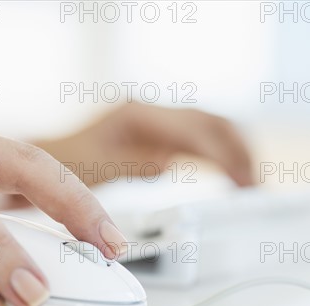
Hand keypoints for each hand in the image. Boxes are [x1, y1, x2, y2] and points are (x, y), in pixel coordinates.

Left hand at [35, 102, 254, 186]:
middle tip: (256, 188)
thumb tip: (171, 165)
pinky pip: (204, 144)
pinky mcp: (164, 139)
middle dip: (240, 152)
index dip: (224, 156)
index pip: (195, 132)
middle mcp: (154, 114)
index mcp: (138, 116)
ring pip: (214, 131)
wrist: (53, 159)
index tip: (241, 183)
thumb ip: (132, 163)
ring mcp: (161, 125)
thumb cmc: (66, 162)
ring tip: (252, 185)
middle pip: (214, 124)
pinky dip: (224, 159)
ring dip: (237, 154)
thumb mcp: (94, 166)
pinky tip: (233, 179)